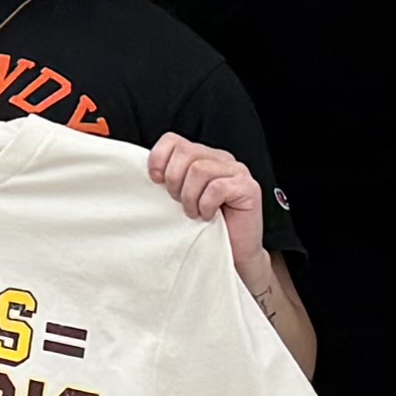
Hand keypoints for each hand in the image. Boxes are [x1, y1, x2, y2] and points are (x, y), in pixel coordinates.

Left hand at [145, 131, 268, 276]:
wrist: (233, 254)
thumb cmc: (205, 228)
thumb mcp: (180, 198)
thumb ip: (169, 179)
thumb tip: (146, 173)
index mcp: (203, 156)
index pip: (173, 140)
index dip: (158, 158)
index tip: (156, 181)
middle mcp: (221, 159)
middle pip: (185, 152)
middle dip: (174, 181)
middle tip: (179, 202)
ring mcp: (237, 171)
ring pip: (199, 169)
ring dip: (190, 196)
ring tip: (193, 212)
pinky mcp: (248, 188)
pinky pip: (217, 188)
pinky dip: (207, 205)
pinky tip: (209, 216)